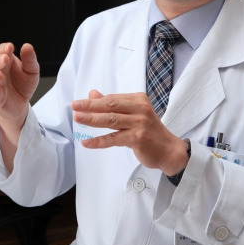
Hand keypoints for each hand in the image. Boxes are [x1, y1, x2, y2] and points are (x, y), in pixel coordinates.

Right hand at [0, 42, 39, 131]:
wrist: (20, 105)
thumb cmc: (23, 85)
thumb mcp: (32, 71)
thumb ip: (29, 59)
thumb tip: (27, 46)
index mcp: (6, 61)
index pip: (2, 51)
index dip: (4, 49)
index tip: (10, 47)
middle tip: (5, 59)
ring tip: (0, 74)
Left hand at [71, 90, 188, 175]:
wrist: (169, 150)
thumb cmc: (149, 132)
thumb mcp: (133, 114)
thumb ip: (114, 105)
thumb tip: (92, 94)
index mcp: (138, 99)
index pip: (112, 98)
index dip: (94, 101)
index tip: (79, 103)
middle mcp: (140, 109)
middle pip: (110, 105)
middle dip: (90, 106)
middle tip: (74, 106)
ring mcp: (140, 123)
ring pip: (111, 120)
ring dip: (92, 119)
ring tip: (77, 118)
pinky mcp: (138, 138)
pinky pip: (114, 138)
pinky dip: (99, 141)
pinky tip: (87, 142)